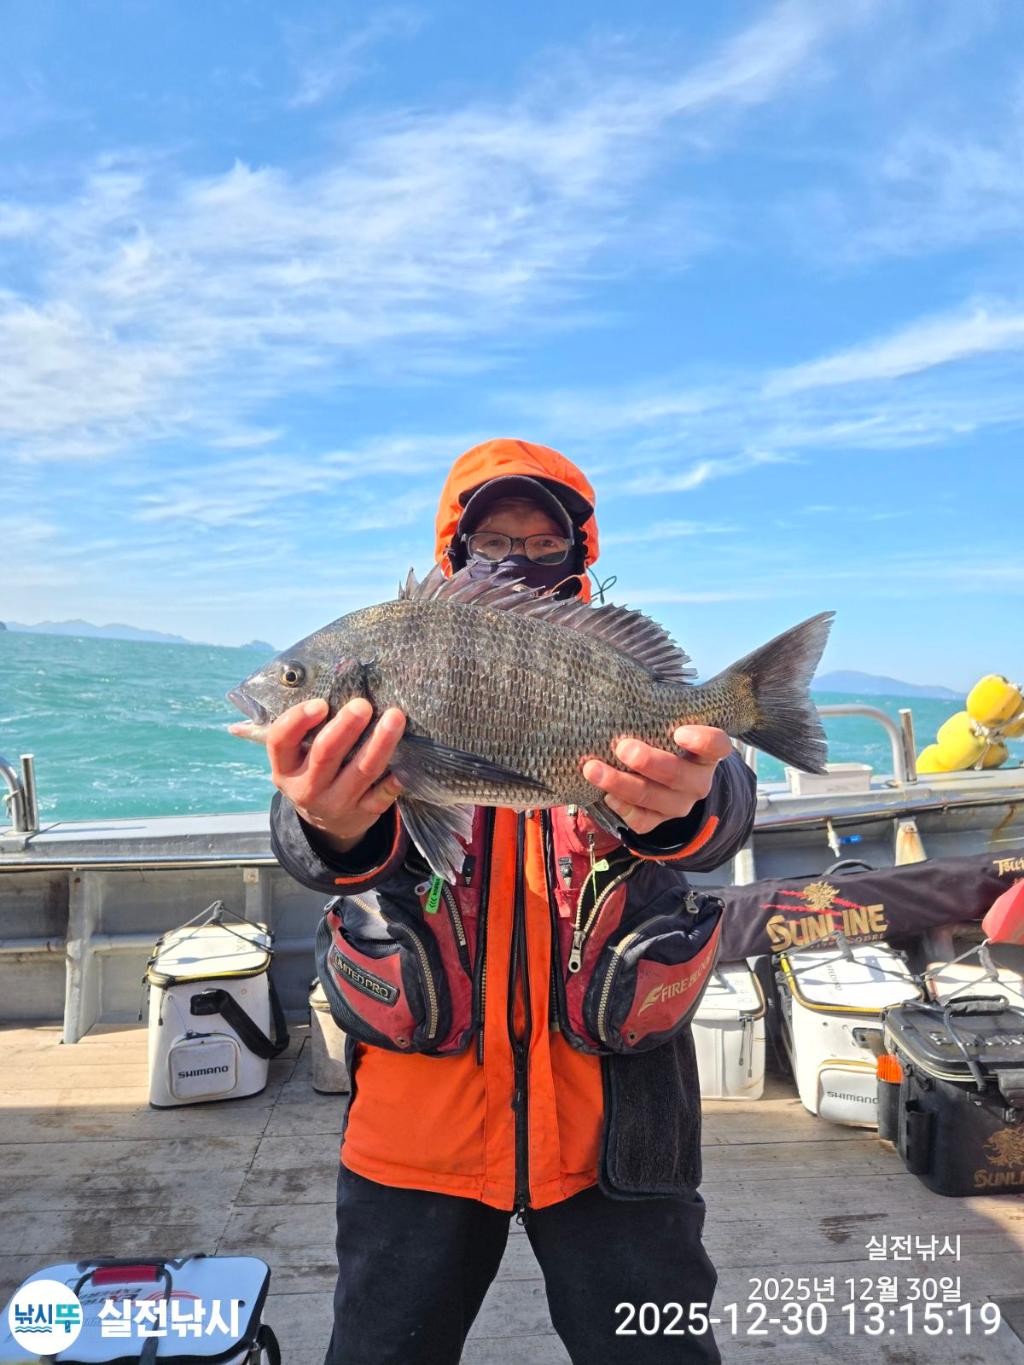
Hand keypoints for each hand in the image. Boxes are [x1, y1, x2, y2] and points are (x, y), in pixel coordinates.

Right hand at [236, 697, 406, 852]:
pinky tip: (405, 765)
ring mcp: (336, 803)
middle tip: (363, 704)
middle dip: (345, 728)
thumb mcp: (292, 759)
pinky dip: (394, 781)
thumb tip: (241, 717)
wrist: (326, 823)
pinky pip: (382, 797)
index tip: (320, 703)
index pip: (281, 743)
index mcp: (284, 769)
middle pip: (325, 755)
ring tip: (395, 717)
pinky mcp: (364, 813)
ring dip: (380, 744)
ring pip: (361, 771)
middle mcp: (307, 788)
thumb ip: (288, 732)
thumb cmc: (310, 772)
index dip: (298, 721)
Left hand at [581, 725, 732, 835]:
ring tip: (593, 769)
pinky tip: (606, 796)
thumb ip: (656, 713)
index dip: (702, 740)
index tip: (679, 732)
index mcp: (705, 753)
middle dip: (649, 762)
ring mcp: (679, 804)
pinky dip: (622, 808)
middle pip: (678, 775)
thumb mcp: (666, 724)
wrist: (661, 776)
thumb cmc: (660, 738)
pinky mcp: (659, 820)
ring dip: (621, 783)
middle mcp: (697, 781)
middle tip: (623, 747)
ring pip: (653, 799)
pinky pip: (643, 821)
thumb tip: (624, 688)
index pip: (717, 745)